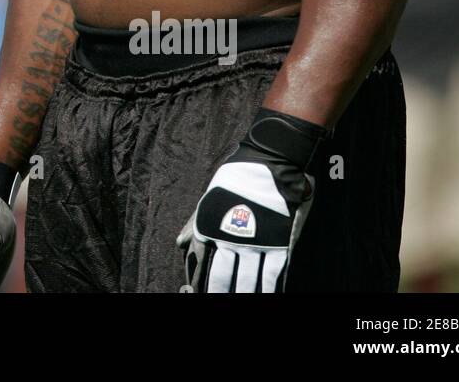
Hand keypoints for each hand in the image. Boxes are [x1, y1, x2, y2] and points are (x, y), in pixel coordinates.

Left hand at [177, 107, 327, 292]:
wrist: (271, 158)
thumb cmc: (237, 176)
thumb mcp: (209, 196)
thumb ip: (194, 222)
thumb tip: (179, 245)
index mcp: (209, 226)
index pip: (200, 265)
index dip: (199, 284)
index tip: (195, 293)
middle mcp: (228, 238)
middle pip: (222, 279)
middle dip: (221, 293)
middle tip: (220, 300)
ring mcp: (255, 242)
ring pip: (248, 282)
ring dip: (245, 294)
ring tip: (243, 300)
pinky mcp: (279, 243)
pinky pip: (272, 275)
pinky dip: (269, 290)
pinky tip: (267, 296)